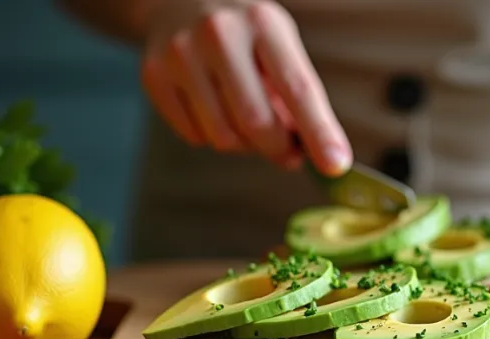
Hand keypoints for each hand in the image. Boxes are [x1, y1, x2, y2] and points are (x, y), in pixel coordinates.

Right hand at [140, 0, 351, 175]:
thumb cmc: (245, 30)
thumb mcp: (279, 46)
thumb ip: (296, 97)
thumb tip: (311, 154)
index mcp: (263, 23)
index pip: (297, 88)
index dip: (319, 132)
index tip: (335, 165)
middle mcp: (219, 34)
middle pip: (256, 122)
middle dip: (279, 148)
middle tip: (290, 151)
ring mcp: (181, 54)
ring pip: (223, 137)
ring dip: (245, 145)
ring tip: (248, 118)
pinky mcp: (154, 74)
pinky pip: (194, 136)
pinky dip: (213, 136)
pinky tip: (216, 109)